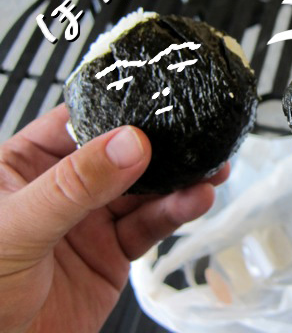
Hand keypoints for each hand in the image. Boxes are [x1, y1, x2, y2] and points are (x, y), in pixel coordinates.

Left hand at [0, 105, 228, 331]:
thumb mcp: (18, 227)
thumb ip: (74, 185)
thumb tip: (128, 144)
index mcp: (26, 165)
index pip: (78, 123)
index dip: (119, 110)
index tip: (159, 102)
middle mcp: (64, 187)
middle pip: (122, 154)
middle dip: (163, 145)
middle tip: (198, 135)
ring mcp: (91, 220)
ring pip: (145, 190)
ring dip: (180, 179)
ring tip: (210, 169)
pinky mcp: (113, 252)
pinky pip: (150, 226)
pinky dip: (177, 212)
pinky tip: (196, 200)